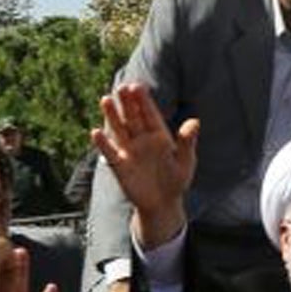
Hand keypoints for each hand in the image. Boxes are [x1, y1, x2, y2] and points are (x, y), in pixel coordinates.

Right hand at [93, 83, 196, 248]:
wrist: (162, 205)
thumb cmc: (176, 181)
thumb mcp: (185, 162)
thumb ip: (187, 142)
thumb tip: (195, 121)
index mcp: (159, 135)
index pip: (150, 114)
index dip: (143, 100)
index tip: (137, 86)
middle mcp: (142, 139)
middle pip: (132, 117)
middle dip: (127, 103)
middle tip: (121, 87)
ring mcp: (129, 151)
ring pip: (119, 129)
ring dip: (112, 116)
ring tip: (106, 99)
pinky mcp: (119, 165)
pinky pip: (109, 152)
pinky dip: (103, 143)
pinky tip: (95, 132)